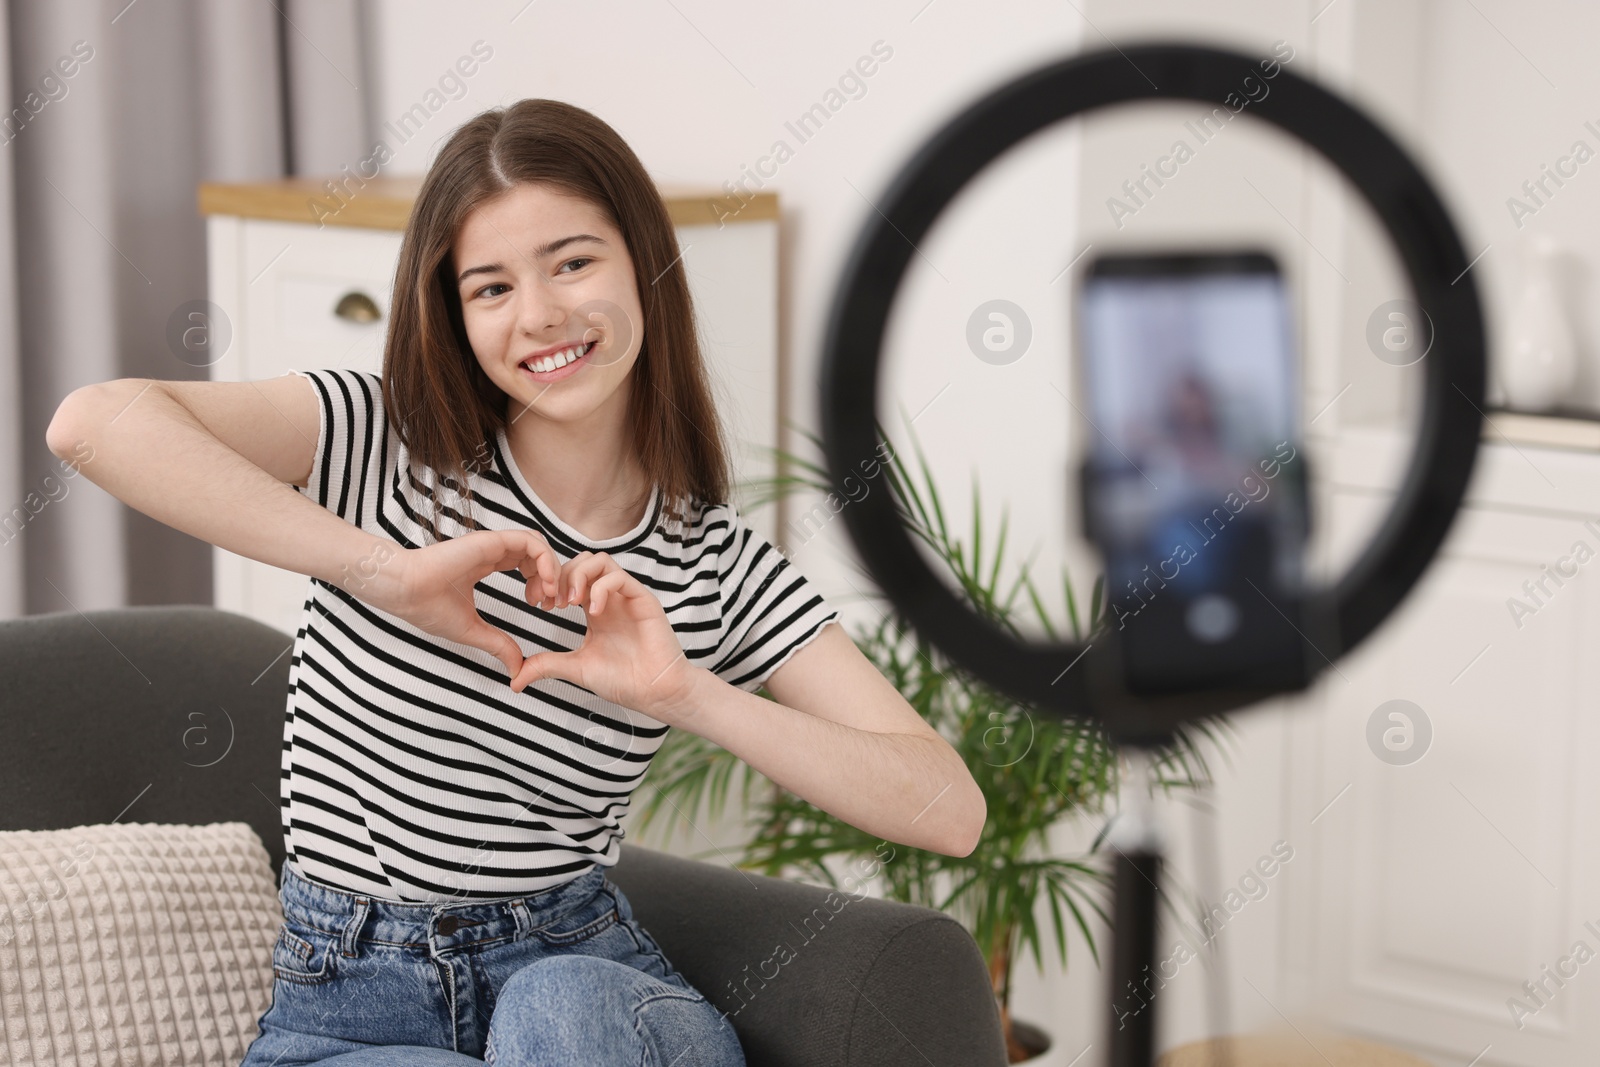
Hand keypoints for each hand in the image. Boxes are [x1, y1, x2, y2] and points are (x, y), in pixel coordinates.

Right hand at [355, 529, 562, 682]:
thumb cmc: (428, 607)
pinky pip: (530, 541)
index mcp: (485, 565)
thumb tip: (517, 668)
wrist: (406, 592)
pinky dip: (545, 560)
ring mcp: (492, 545)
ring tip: (547, 596)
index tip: (541, 607)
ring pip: (538, 545)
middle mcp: (492, 552)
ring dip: (551, 569)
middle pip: (537, 554)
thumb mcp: (473, 631)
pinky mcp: (490, 541)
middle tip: (550, 604)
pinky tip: (542, 585)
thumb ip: (498, 645)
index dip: (541, 583)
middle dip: (552, 578)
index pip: (526, 564)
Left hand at [509, 550, 703, 722]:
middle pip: (583, 561)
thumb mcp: (576, 669)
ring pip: (601, 561)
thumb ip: (547, 666)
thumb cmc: (623, 680)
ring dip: (580, 576)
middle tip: (552, 603)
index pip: (570, 577)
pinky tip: (593, 612)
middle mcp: (610, 598)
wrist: (655, 692)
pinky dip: (601, 589)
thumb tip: (514, 679)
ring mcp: (627, 597)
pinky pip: (620, 578)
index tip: (538, 604)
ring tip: (570, 603)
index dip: (549, 584)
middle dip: (561, 576)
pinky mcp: (643, 600)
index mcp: (595, 609)